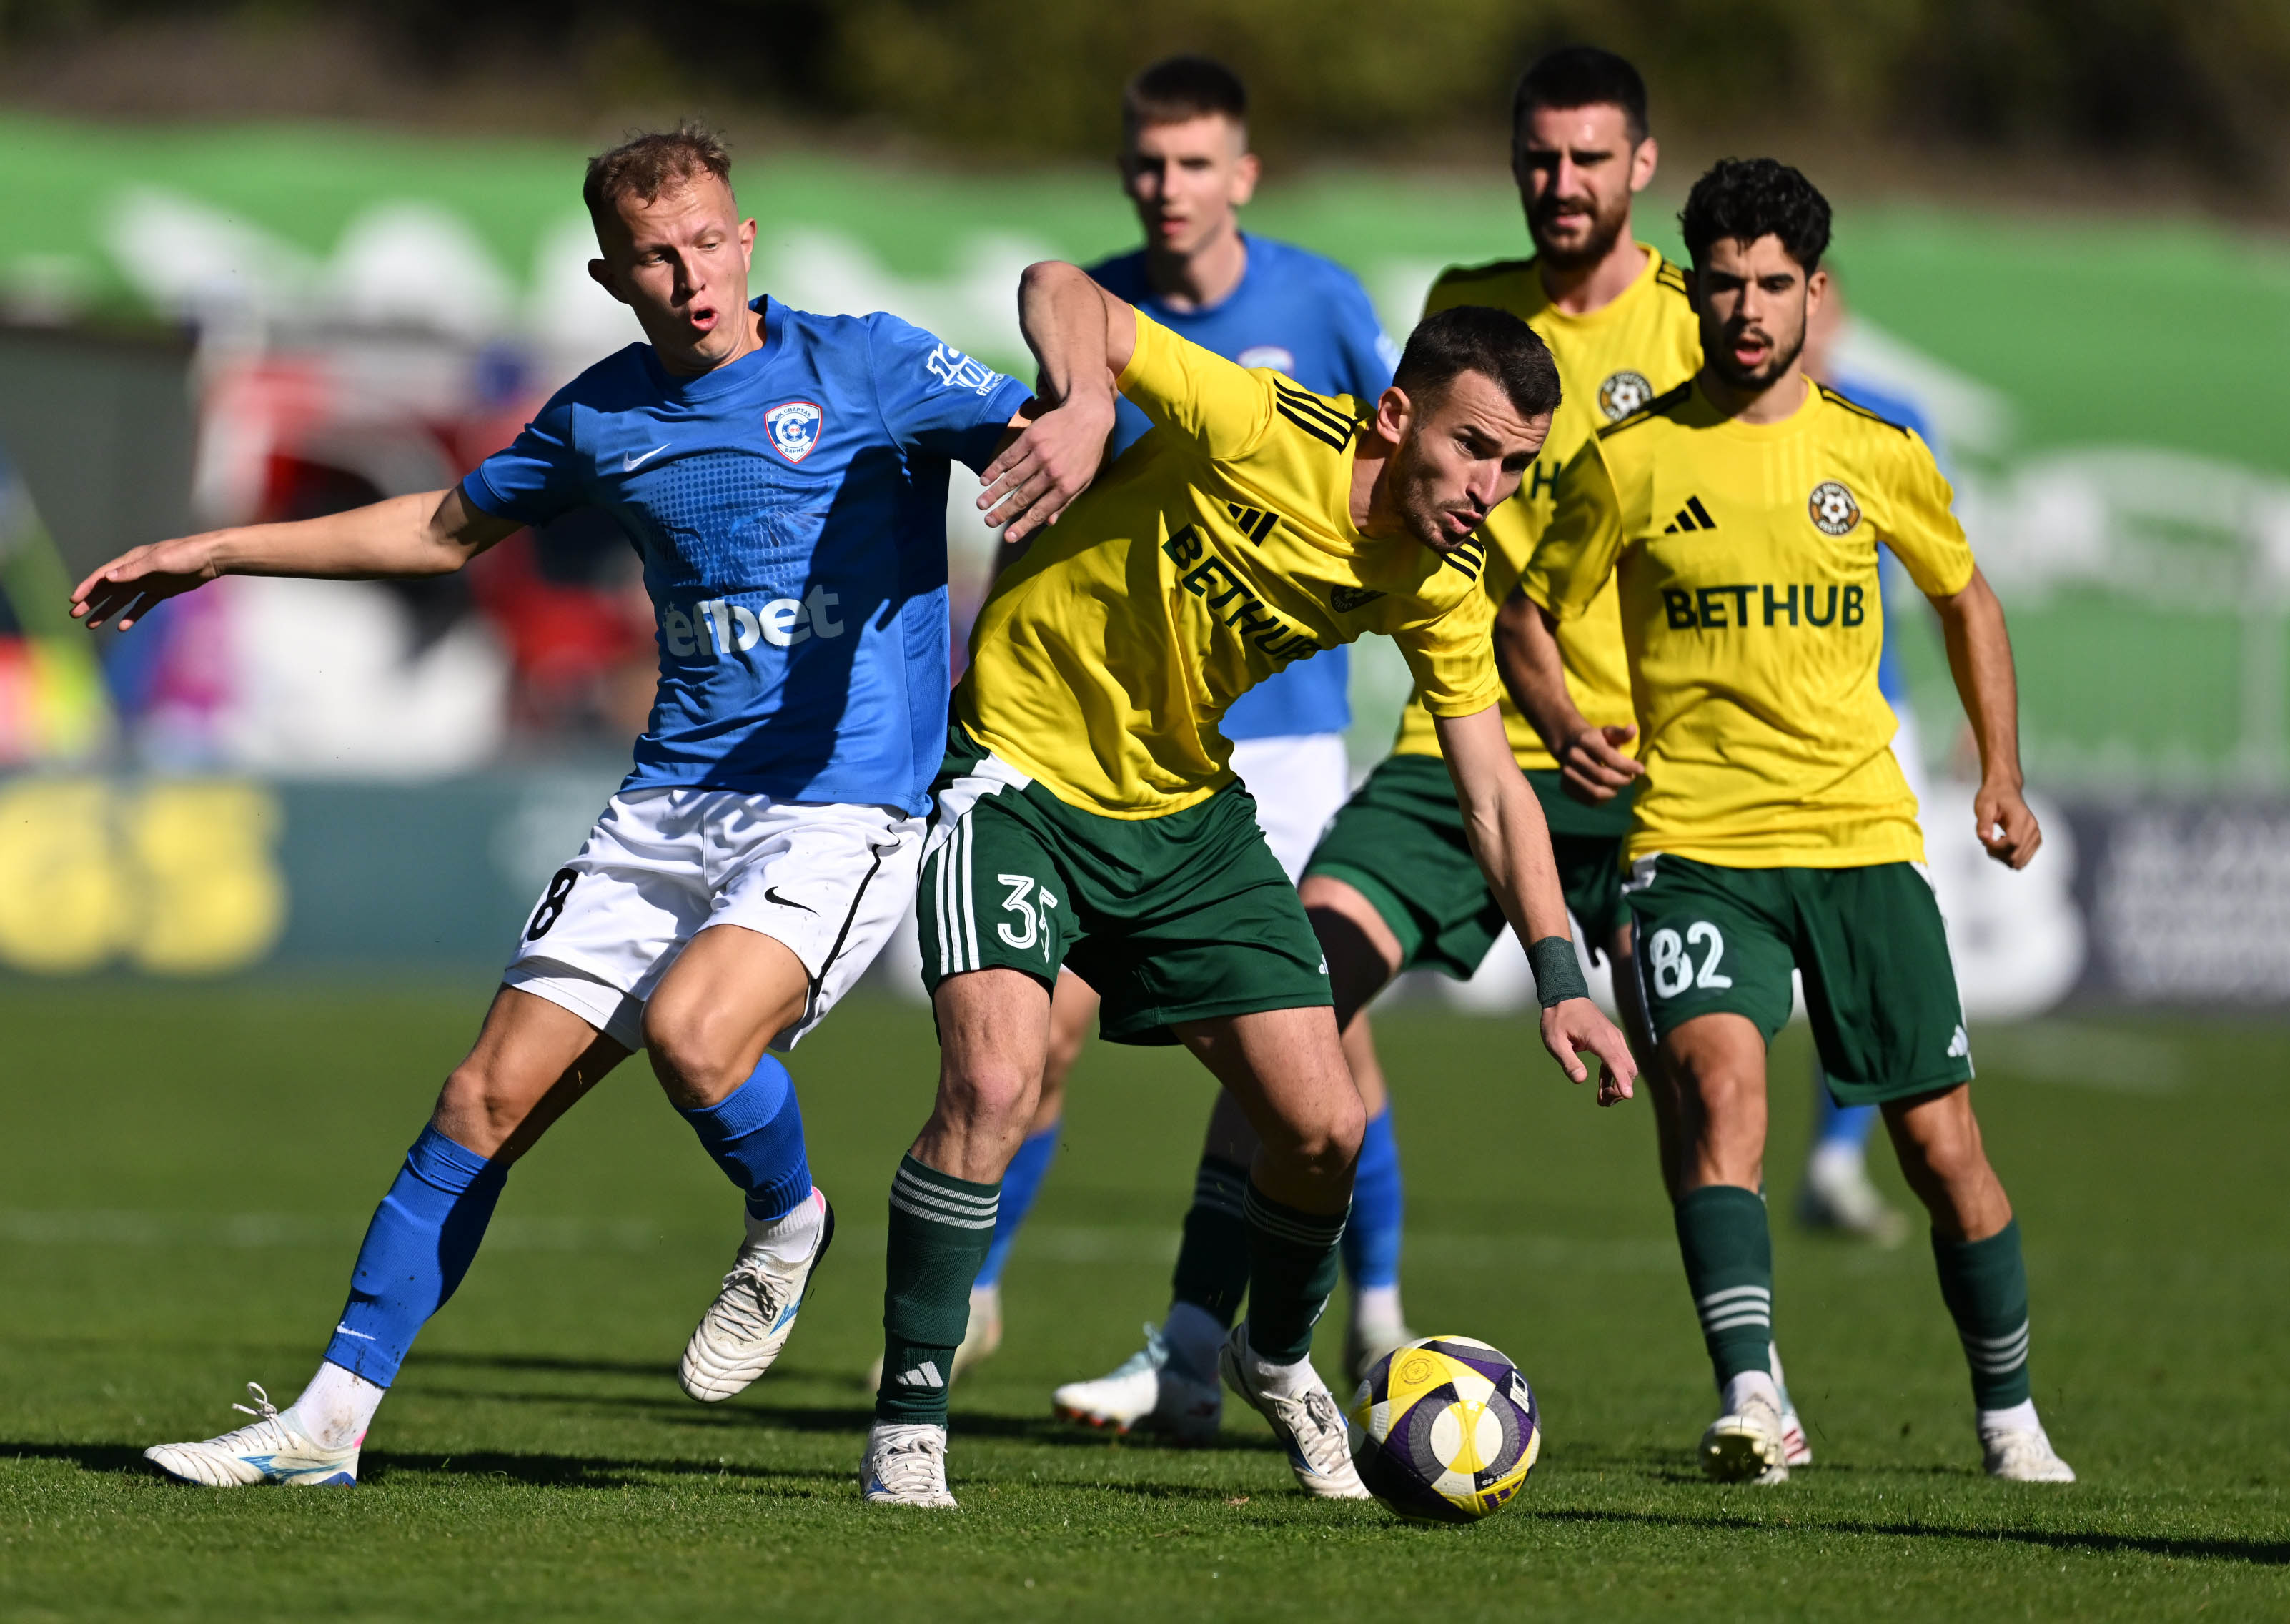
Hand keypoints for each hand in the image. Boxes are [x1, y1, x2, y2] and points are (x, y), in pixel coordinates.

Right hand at [71, 536, 225, 630]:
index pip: (103, 576)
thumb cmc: (185, 554)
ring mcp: (149, 582)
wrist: (211, 558)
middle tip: (75, 615)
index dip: (87, 587)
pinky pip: (142, 605)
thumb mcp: (158, 561)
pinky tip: (122, 626)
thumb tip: (107, 578)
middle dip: (91, 602)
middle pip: (109, 589)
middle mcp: (137, 571)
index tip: (73, 600)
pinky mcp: (162, 591)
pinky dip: (132, 615)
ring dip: (107, 611)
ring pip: (122, 599)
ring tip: (91, 624)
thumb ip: (133, 570)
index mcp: (132, 560)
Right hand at [978, 390, 1115, 544]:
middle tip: (988, 522)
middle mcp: (1052, 473)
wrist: (1088, 416)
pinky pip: (1009, 457)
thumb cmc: (1088, 451)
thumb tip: (1049, 522)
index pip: (1040, 511)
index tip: (1008, 537)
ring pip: (1012, 479)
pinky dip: (995, 469)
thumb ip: (1066, 502)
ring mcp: (1040, 455)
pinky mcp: (1030, 438)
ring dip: (994, 493)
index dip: (1023, 526)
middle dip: (1003, 512)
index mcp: (1066, 487)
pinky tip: (985, 479)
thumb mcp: (1085, 480)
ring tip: (981, 504)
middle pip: (1022, 497)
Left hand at [1539, 996, 1637, 1105]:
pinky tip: (1603, 1088)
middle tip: (1602, 1102)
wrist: (1565, 996)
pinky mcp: (1613, 1041)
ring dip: (1619, 1085)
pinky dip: (1615, 1076)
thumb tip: (1581, 1079)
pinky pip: (1620, 1062)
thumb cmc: (1558, 1019)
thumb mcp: (1554, 1041)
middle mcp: (1611, 1037)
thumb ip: (1568, 1060)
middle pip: (1627, 1067)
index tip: (1627, 1096)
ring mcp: (1615, 1038)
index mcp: (1597, 1036)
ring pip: (1627, 1066)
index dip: (1621, 1080)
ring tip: (1602, 1101)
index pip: (1614, 1060)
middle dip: (1620, 1088)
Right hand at [1558, 723, 1643, 805]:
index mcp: (1585, 741)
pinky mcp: (1565, 787)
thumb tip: (1633, 729)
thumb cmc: (1596, 740)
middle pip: (1604, 777)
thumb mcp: (1608, 733)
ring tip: (1618, 784)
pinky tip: (1608, 789)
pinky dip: (1604, 799)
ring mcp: (1567, 774)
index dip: (1628, 766)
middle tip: (1630, 778)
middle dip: (1623, 780)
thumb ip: (1621, 734)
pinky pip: (1590, 801)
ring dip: (1613, 791)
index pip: (1610, 758)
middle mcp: (1573, 757)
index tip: (1641, 769)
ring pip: (1597, 792)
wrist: (1569, 747)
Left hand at [1974, 779, 2041, 868]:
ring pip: (2019, 861)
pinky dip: (2009, 857)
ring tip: (1994, 841)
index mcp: (2022, 818)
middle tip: (1987, 840)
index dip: (1995, 847)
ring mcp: (2036, 836)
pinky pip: (2022, 859)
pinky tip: (2002, 844)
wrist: (2005, 790)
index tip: (1985, 839)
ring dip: (2002, 857)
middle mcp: (2033, 828)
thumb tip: (1984, 838)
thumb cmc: (1994, 796)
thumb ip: (1983, 823)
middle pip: (2015, 856)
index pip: (2013, 843)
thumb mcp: (1983, 806)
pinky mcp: (2035, 841)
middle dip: (1996, 854)